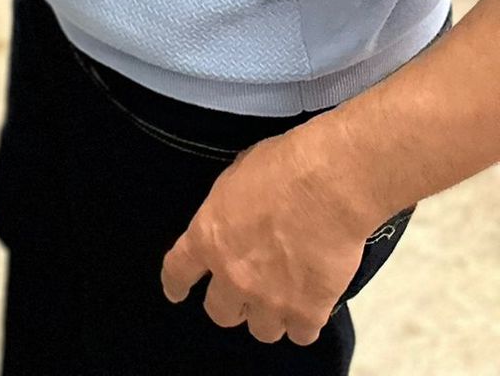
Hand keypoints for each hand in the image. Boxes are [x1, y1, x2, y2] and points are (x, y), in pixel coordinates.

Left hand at [160, 125, 376, 344]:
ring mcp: (270, 299)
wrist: (327, 184)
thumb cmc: (281, 167)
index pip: (178, 270)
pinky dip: (304, 323)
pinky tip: (310, 307)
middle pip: (220, 313)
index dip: (175, 284)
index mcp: (208, 237)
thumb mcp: (235, 177)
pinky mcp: (307, 312)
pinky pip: (300, 335)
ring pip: (262, 330)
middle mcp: (233, 275)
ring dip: (269, 316)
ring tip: (282, 299)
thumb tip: (234, 217)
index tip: (175, 292)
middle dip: (231, 304)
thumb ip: (227, 209)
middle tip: (245, 292)